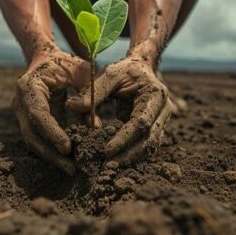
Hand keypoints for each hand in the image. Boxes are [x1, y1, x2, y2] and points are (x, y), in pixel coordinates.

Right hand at [12, 50, 88, 174]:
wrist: (46, 58)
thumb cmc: (67, 63)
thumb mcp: (81, 73)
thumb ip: (88, 96)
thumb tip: (95, 128)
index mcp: (30, 86)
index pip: (38, 114)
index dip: (52, 132)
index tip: (68, 148)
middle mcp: (20, 102)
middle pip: (31, 133)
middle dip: (51, 153)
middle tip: (71, 168)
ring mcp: (21, 113)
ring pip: (32, 141)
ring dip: (51, 156)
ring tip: (71, 169)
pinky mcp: (28, 122)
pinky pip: (37, 140)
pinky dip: (51, 151)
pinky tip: (67, 161)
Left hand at [67, 43, 174, 165]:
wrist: (141, 67)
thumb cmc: (124, 70)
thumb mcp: (109, 75)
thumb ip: (93, 92)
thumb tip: (71, 106)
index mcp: (156, 94)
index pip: (140, 123)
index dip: (124, 138)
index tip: (106, 150)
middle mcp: (164, 110)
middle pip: (149, 139)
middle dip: (128, 154)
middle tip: (107, 166)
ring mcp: (163, 121)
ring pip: (149, 146)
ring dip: (131, 158)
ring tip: (110, 167)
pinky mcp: (156, 128)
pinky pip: (145, 145)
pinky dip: (132, 154)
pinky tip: (117, 160)